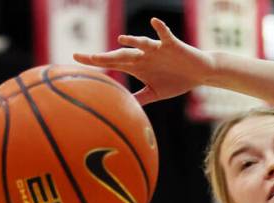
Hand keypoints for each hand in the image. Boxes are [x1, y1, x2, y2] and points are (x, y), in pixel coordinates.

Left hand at [73, 17, 214, 105]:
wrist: (198, 72)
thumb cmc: (176, 80)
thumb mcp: (156, 93)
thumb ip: (139, 98)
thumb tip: (124, 109)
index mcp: (137, 66)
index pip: (111, 62)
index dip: (94, 61)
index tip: (75, 59)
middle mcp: (143, 55)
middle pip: (121, 54)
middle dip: (106, 56)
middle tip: (89, 57)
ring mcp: (156, 49)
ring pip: (141, 44)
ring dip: (133, 41)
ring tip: (121, 40)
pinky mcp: (172, 45)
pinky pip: (165, 35)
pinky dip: (160, 28)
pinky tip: (154, 22)